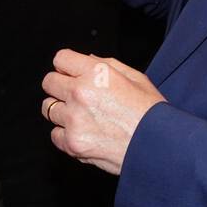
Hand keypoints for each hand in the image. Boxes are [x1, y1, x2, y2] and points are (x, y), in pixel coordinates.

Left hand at [41, 49, 164, 174]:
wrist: (158, 147)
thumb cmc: (151, 113)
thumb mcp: (136, 78)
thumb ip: (107, 64)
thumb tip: (86, 59)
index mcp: (96, 73)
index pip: (60, 59)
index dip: (67, 66)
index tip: (72, 74)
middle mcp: (80, 93)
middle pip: (49, 82)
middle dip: (60, 86)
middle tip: (76, 96)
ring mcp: (73, 120)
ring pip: (48, 109)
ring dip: (62, 111)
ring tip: (83, 117)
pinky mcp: (72, 143)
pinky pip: (54, 134)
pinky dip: (66, 135)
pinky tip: (85, 133)